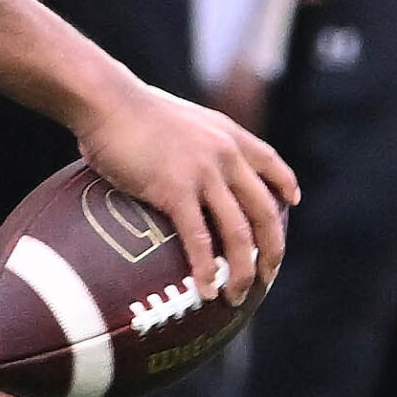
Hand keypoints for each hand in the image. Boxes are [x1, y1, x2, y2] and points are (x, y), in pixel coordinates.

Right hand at [72, 79, 298, 305]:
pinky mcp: (175, 190)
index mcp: (227, 135)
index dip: (285, 185)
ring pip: (239, 233)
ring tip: (237, 296)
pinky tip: (206, 290)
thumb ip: (190, 137)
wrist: (105, 99)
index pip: (271, 163)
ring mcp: (204, 174)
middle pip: (264, 212)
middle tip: (267, 276)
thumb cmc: (125, 106)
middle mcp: (225, 155)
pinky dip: (206, 269)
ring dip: (244, 271)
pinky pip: (199, 239)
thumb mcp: (176, 115)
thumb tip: (174, 154)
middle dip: (271, 250)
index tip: (291, 203)